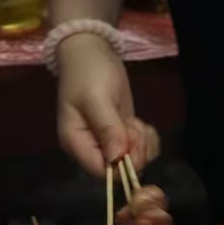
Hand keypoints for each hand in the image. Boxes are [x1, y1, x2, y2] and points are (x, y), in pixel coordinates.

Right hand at [56, 34, 158, 176]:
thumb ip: (107, 129)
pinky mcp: (122, 135)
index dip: (121, 165)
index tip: (131, 140)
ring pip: (135, 161)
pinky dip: (147, 139)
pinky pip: (142, 150)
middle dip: (135, 151)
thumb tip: (118, 159)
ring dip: (143, 144)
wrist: (91, 51)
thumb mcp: (97, 98)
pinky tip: (140, 122)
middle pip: (120, 170)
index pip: (101, 172)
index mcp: (76, 143)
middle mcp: (91, 148)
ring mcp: (107, 143)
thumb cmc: (88, 72)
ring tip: (135, 121)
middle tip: (134, 125)